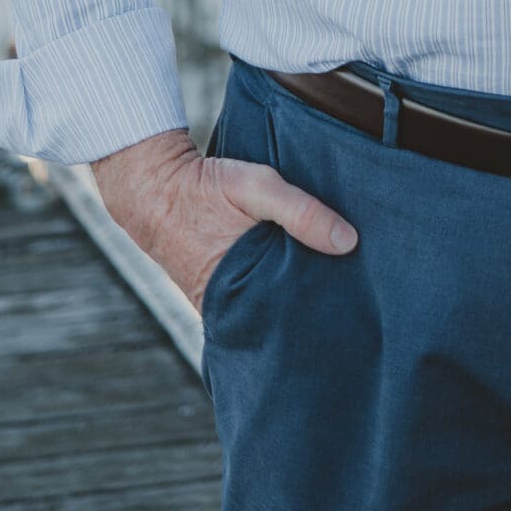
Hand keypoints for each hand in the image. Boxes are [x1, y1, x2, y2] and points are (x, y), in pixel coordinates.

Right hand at [89, 126, 358, 314]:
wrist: (153, 187)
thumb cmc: (205, 188)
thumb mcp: (256, 187)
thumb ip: (301, 211)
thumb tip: (348, 241)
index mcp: (239, 299)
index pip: (292, 322)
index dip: (324, 315)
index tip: (358, 308)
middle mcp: (229, 311)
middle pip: (284, 319)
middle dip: (314, 311)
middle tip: (357, 300)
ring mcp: (222, 304)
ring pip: (270, 308)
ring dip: (296, 296)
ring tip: (337, 286)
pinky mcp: (220, 291)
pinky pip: (255, 296)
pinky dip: (276, 287)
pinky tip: (304, 274)